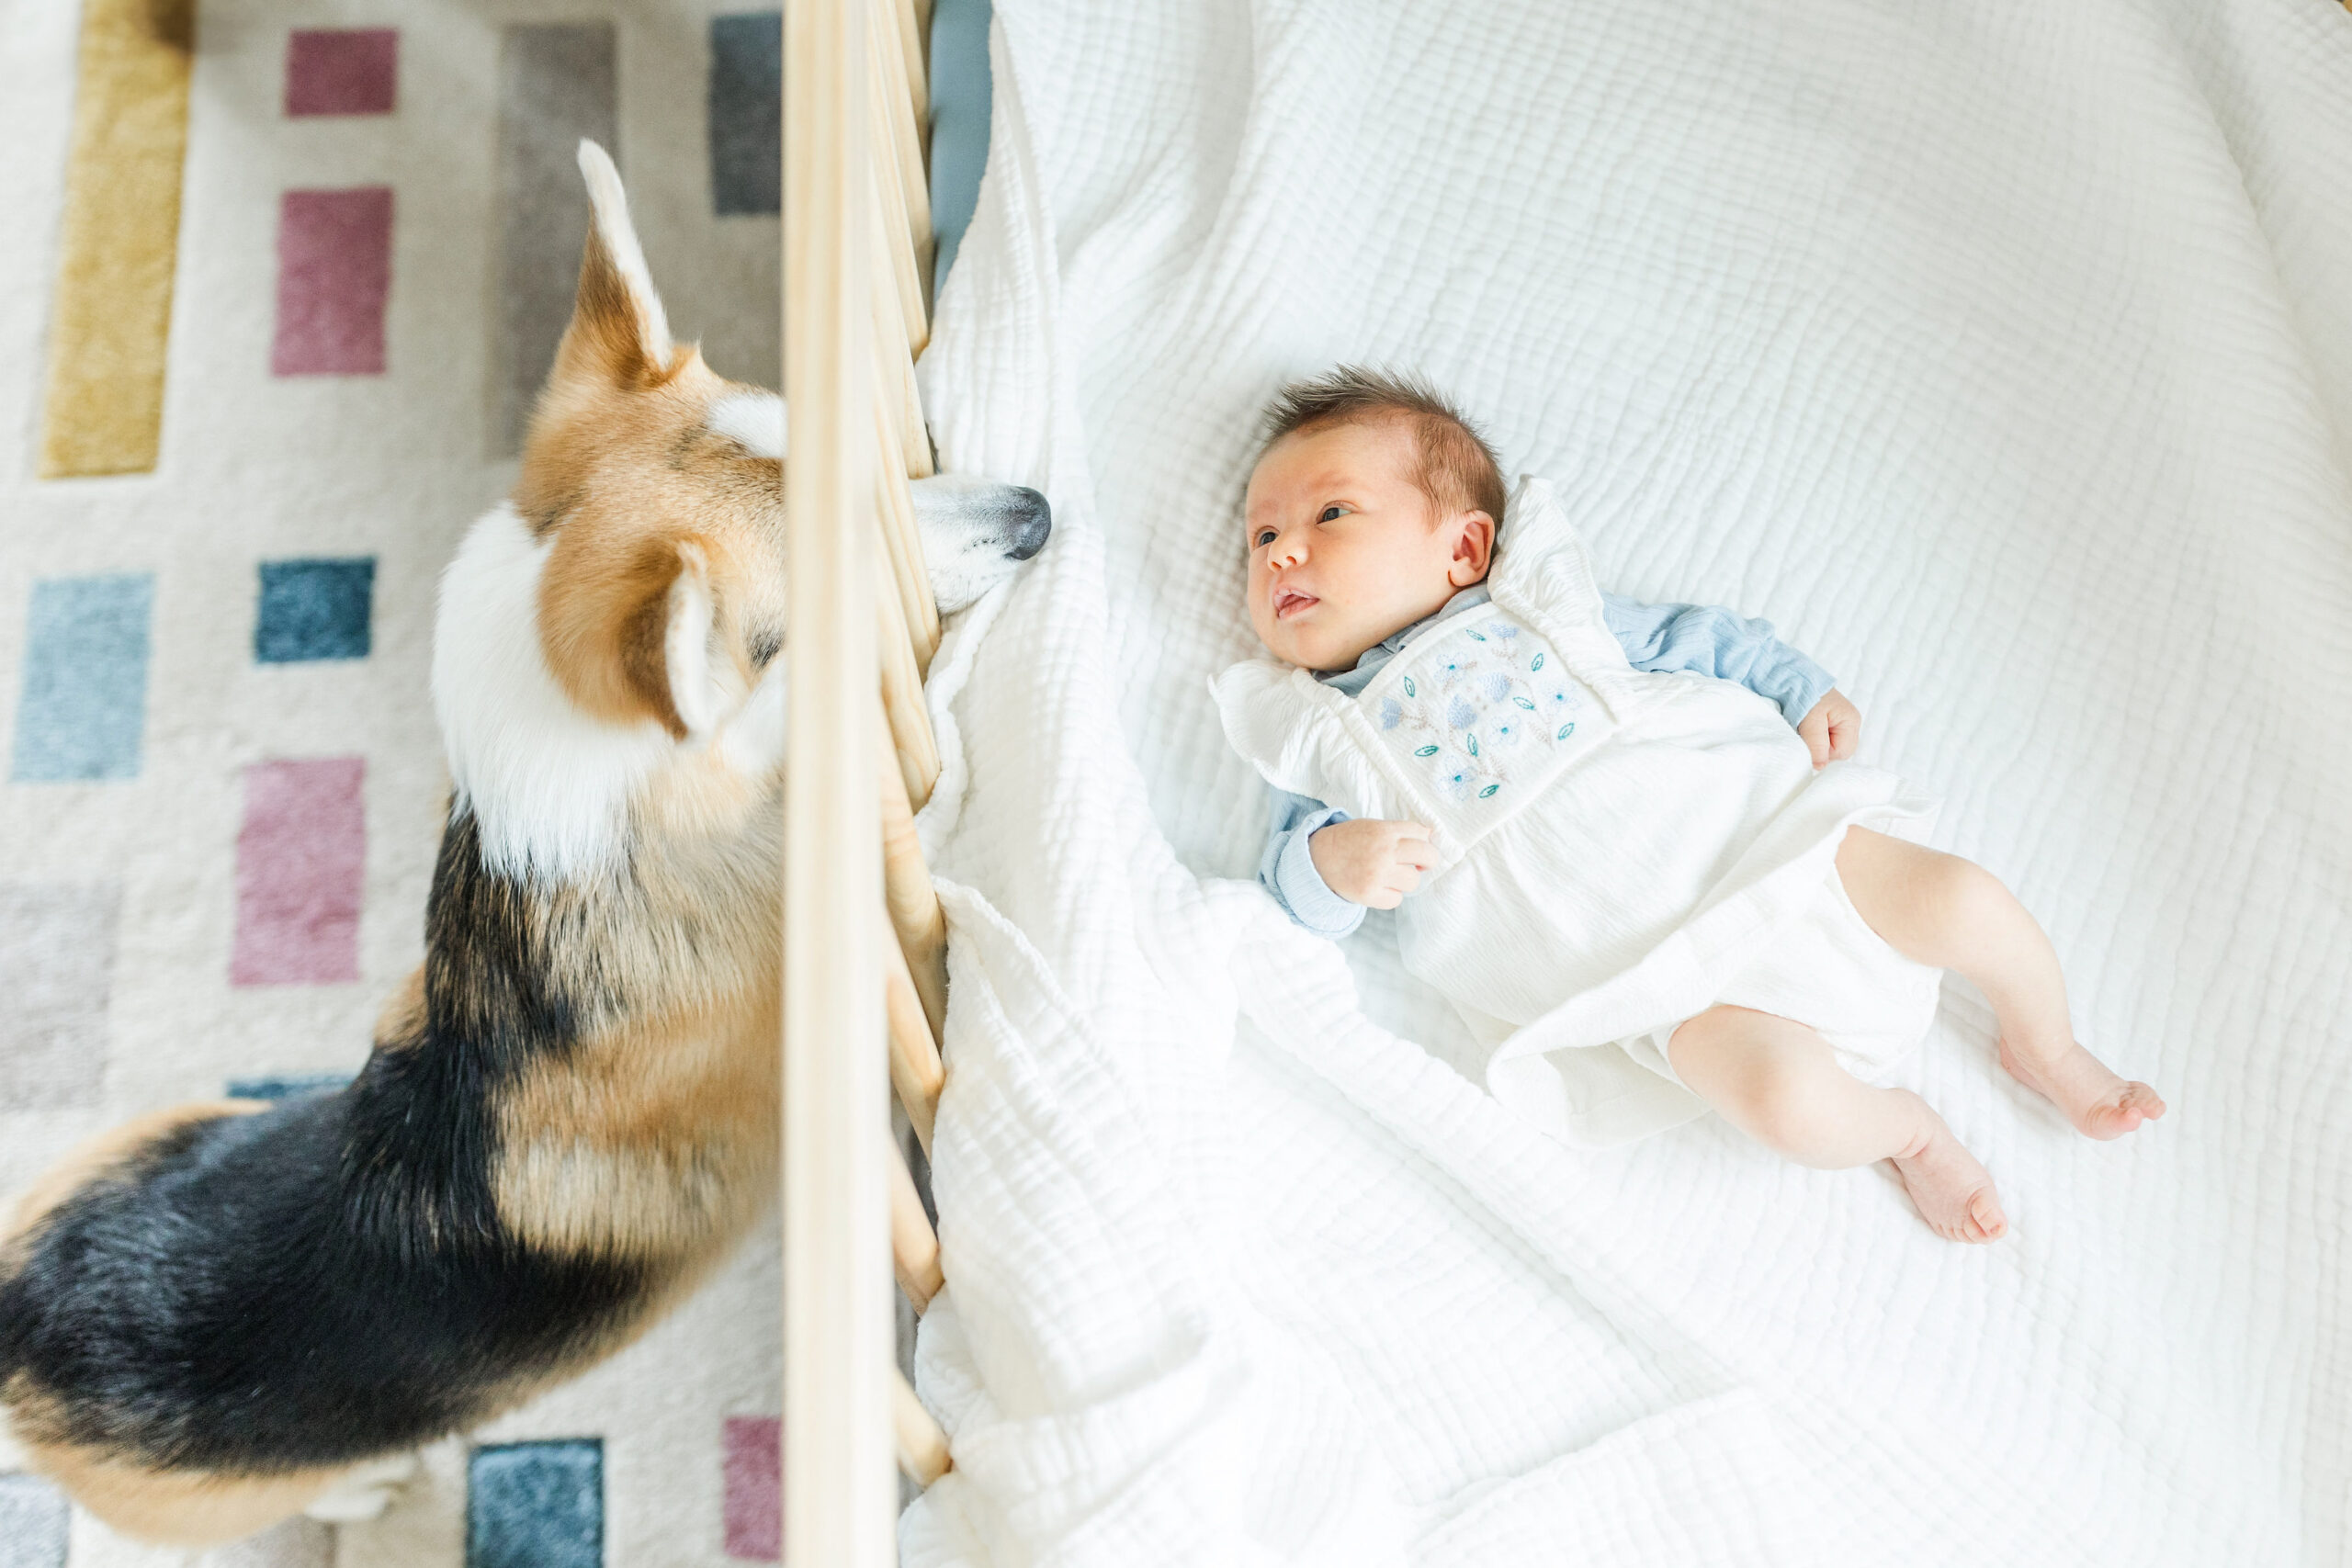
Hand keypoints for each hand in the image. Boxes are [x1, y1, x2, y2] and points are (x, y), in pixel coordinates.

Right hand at [1308, 819, 1434, 909]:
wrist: (1317, 858)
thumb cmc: (1349, 841)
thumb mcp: (1373, 827)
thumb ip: (1400, 830)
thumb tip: (1430, 835)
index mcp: (1385, 831)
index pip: (1422, 834)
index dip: (1424, 843)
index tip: (1419, 849)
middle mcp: (1383, 851)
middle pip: (1427, 856)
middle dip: (1427, 862)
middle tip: (1419, 866)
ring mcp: (1376, 873)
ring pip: (1413, 882)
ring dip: (1404, 881)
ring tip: (1389, 876)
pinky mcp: (1368, 893)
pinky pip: (1396, 900)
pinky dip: (1390, 896)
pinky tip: (1378, 888)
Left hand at [1797, 689, 1860, 767]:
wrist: (1790, 675)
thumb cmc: (1804, 692)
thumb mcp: (1810, 719)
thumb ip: (1816, 744)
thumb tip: (1820, 767)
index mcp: (1851, 721)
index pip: (1841, 753)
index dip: (1822, 752)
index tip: (1807, 739)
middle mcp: (1849, 724)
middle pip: (1837, 752)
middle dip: (1819, 749)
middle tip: (1803, 733)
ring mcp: (1839, 723)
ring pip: (1828, 748)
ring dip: (1813, 744)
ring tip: (1802, 728)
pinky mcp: (1827, 723)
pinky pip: (1822, 740)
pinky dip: (1810, 738)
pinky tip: (1803, 728)